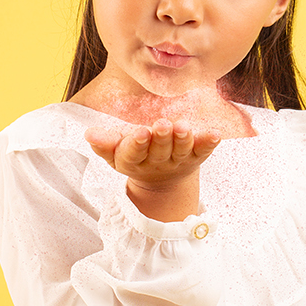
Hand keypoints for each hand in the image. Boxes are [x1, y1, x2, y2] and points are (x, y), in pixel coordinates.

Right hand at [85, 118, 221, 220]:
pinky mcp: (196, 158)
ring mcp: (178, 161)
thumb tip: (89, 134)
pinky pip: (204, 151)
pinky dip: (209, 143)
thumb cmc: (135, 155)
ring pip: (181, 151)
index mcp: (134, 161)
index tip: (140, 133)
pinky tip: (215, 134)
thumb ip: (104, 143)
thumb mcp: (115, 152)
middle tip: (162, 124)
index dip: (136, 143)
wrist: (161, 181)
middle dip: (161, 138)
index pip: (133, 153)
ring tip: (183, 126)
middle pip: (159, 151)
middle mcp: (157, 162)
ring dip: (183, 139)